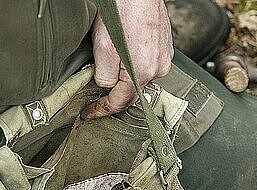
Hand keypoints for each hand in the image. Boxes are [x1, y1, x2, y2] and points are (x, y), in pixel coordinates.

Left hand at [82, 0, 173, 119]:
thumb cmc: (123, 10)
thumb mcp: (102, 49)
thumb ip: (104, 77)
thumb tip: (106, 87)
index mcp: (142, 72)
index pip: (119, 103)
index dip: (101, 110)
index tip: (90, 113)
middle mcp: (158, 68)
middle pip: (131, 91)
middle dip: (113, 91)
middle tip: (95, 87)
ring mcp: (164, 57)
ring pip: (139, 77)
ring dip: (124, 74)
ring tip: (112, 56)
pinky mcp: (165, 48)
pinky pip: (147, 64)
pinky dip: (134, 62)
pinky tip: (125, 48)